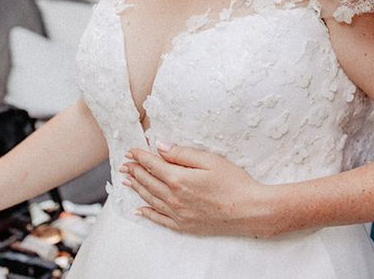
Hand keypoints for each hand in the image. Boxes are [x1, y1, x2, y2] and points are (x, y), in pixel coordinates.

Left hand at [121, 144, 273, 236]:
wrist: (248, 210)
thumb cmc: (233, 182)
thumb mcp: (210, 160)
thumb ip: (183, 154)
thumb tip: (160, 147)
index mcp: (179, 179)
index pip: (154, 165)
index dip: (141, 157)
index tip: (132, 151)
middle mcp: (173, 198)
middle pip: (149, 182)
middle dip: (135, 171)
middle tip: (125, 164)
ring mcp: (177, 214)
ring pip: (151, 199)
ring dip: (137, 188)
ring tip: (127, 181)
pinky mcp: (184, 225)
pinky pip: (159, 219)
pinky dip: (147, 213)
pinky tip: (140, 209)